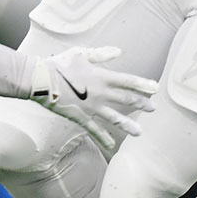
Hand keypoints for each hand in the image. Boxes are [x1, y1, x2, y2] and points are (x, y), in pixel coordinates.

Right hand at [31, 46, 157, 149]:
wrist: (41, 80)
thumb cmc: (61, 64)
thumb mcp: (82, 54)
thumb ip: (102, 54)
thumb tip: (119, 51)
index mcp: (102, 76)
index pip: (128, 81)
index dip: (143, 85)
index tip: (155, 89)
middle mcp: (100, 93)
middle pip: (126, 99)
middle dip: (141, 104)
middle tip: (153, 109)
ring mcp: (92, 107)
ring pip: (114, 118)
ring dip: (128, 125)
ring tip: (140, 132)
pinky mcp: (81, 117)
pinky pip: (95, 130)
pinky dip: (103, 138)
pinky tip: (111, 145)